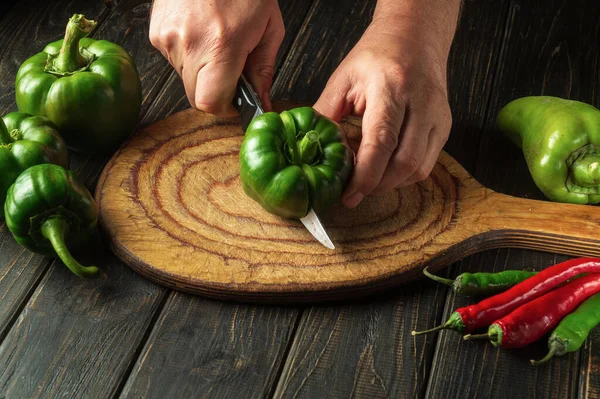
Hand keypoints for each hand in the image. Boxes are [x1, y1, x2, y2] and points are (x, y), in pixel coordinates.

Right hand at [149, 0, 284, 115]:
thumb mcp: (269, 29)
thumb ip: (263, 71)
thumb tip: (261, 104)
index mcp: (221, 45)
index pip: (209, 103)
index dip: (225, 108)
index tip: (237, 100)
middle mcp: (189, 43)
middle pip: (195, 96)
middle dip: (215, 91)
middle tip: (231, 69)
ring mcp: (168, 37)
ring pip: (185, 78)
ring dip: (202, 71)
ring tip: (217, 42)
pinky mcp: (156, 31)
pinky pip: (174, 59)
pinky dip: (190, 54)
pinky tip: (201, 33)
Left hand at [314, 15, 454, 207]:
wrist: (414, 37)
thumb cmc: (377, 56)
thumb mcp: (343, 79)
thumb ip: (326, 114)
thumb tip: (311, 149)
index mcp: (391, 87)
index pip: (381, 141)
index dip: (365, 175)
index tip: (348, 195)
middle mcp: (421, 103)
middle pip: (405, 163)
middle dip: (377, 186)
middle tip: (354, 192)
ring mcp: (438, 117)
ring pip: (419, 169)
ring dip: (391, 183)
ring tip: (368, 177)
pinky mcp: (444, 127)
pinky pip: (426, 164)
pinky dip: (403, 175)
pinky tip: (385, 168)